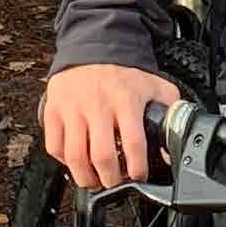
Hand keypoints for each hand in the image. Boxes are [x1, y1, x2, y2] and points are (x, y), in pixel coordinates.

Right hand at [43, 62, 177, 189]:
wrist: (95, 44)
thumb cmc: (125, 72)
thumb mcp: (155, 87)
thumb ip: (170, 114)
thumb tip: (171, 148)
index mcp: (126, 100)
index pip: (134, 144)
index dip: (137, 169)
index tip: (138, 175)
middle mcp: (98, 105)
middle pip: (102, 156)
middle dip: (110, 179)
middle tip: (115, 181)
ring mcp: (73, 109)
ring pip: (75, 156)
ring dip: (85, 177)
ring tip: (94, 179)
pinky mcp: (54, 110)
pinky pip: (54, 145)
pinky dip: (63, 161)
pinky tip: (75, 161)